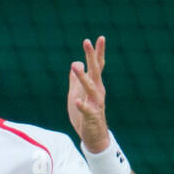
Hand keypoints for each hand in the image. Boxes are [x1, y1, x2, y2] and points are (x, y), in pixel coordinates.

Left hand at [67, 35, 109, 151]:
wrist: (94, 136)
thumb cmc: (86, 113)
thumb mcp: (77, 93)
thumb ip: (76, 79)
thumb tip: (76, 63)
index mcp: (95, 85)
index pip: (97, 66)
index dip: (96, 53)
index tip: (98, 38)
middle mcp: (97, 92)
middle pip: (95, 71)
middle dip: (91, 57)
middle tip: (87, 41)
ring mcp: (95, 104)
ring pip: (89, 88)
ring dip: (82, 77)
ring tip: (74, 67)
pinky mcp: (91, 116)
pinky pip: (86, 110)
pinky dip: (81, 105)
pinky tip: (76, 101)